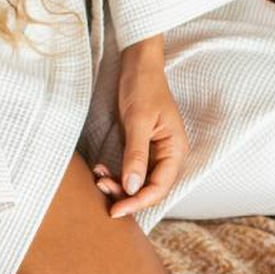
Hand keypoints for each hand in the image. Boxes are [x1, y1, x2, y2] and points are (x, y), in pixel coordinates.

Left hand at [96, 35, 187, 218]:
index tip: (115, 209)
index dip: (138, 202)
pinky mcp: (141, 148)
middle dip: (126, 195)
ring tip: (99, 177)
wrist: (138, 64)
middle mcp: (168, 155)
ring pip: (138, 183)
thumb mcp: (138, 121)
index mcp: (175, 150)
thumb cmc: (143, 87)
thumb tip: (132, 188)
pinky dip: (116, 174)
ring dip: (119, 185)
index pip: (160, 187)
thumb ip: (136, 155)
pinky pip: (131, 171)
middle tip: (101, 189)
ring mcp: (155, 153)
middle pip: (150, 189)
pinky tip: (101, 169)